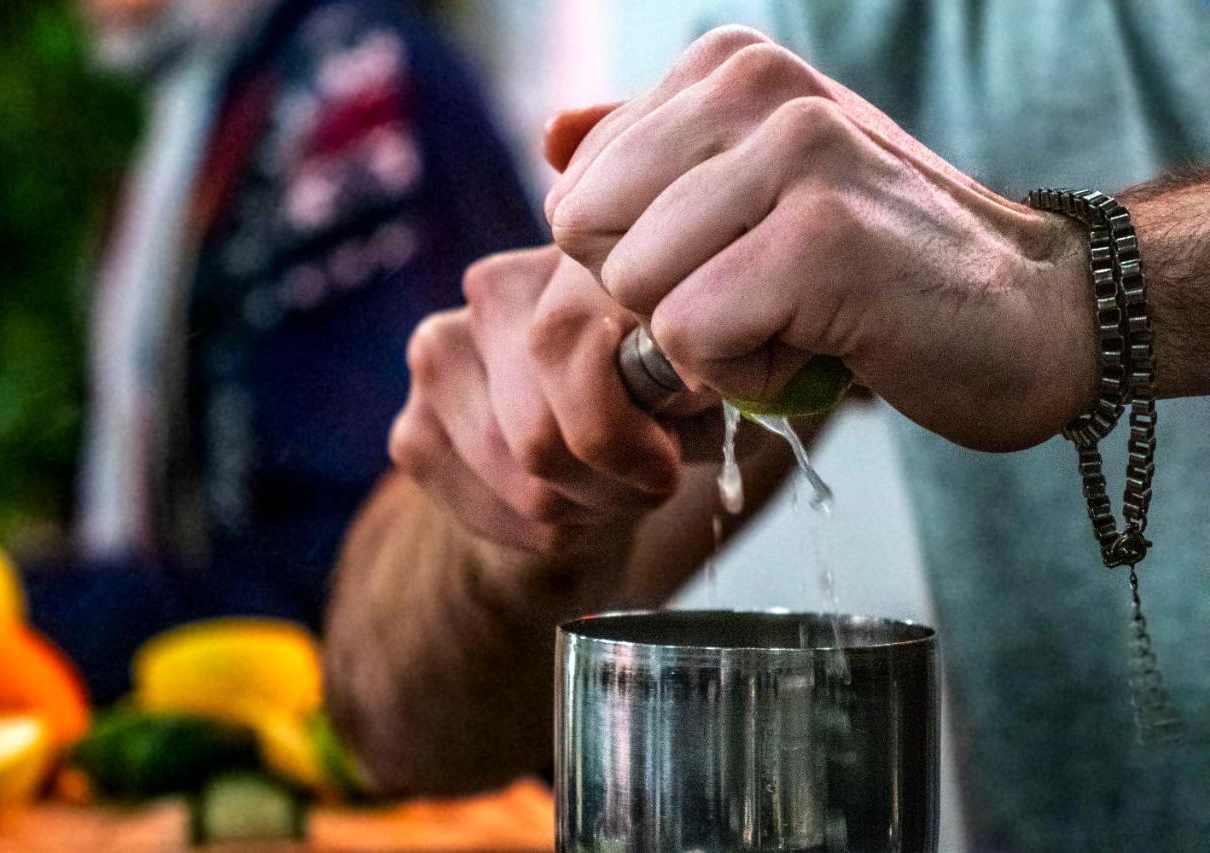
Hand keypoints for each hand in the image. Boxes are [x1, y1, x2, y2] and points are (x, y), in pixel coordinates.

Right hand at [389, 247, 683, 554]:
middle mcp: (491, 289)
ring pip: (522, 484)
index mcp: (572, 257)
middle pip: (542, 436)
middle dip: (610, 486)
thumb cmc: (660, 400)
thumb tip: (688, 386)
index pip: (566, 351)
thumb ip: (693, 382)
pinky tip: (565, 506)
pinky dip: (539, 532)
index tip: (666, 467)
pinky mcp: (412, 429)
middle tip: (646, 487)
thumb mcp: (700, 383)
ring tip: (610, 491)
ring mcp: (439, 354)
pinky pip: (487, 511)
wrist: (580, 437)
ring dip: (582, 511)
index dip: (629, 439)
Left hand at [545, 26, 1096, 450]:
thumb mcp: (752, 188)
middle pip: (589, 237)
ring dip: (708, 342)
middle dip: (660, 301)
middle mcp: (756, 83)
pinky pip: (691, 336)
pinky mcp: (822, 238)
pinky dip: (746, 374)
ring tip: (801, 317)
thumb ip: (650, 156)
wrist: (1028, 314)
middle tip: (762, 297)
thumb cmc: (873, 263)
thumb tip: (551, 134)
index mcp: (726, 65)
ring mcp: (795, 152)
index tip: (740, 261)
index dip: (644, 263)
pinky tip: (823, 346)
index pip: (577, 192)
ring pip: (636, 288)